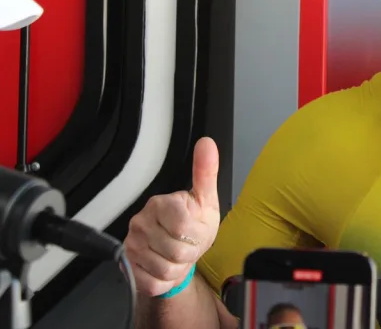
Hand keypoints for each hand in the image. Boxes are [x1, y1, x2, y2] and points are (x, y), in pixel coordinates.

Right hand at [125, 137, 221, 296]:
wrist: (179, 252)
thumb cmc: (194, 224)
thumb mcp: (206, 199)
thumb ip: (206, 172)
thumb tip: (207, 144)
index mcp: (160, 204)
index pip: (183, 226)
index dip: (197, 234)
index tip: (196, 229)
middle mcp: (141, 222)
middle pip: (177, 251)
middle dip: (190, 253)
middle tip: (189, 245)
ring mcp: (132, 245)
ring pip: (166, 269)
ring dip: (179, 267)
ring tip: (179, 255)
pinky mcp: (128, 267)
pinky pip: (154, 282)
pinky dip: (166, 280)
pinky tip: (166, 266)